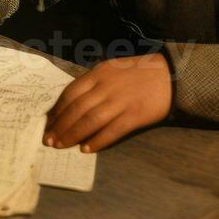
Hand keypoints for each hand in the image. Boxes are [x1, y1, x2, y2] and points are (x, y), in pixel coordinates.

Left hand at [44, 52, 172, 152]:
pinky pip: (112, 130)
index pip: (70, 93)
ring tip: (61, 146)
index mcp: (99, 73)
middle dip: (60, 126)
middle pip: (77, 108)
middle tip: (49, 140)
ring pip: (90, 120)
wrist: (170, 74)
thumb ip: (93, 83)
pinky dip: (97, 141)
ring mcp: (121, 101)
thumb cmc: (138, 72)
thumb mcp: (111, 69)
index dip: (57, 110)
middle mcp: (106, 86)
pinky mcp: (135, 115)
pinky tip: (86, 149)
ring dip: (73, 135)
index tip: (47, 123)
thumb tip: (72, 103)